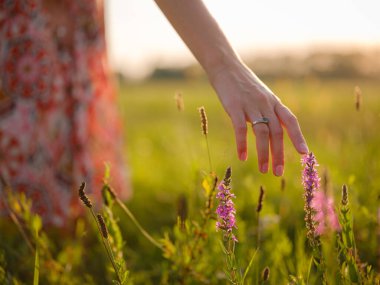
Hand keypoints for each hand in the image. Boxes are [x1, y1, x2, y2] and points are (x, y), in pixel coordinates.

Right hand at [209, 61, 308, 175]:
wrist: (226, 67)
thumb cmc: (243, 84)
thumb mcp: (261, 96)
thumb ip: (269, 111)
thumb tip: (275, 132)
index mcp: (274, 102)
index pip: (291, 121)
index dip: (298, 137)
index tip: (304, 153)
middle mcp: (266, 103)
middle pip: (277, 132)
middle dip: (279, 154)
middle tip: (278, 172)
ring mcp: (250, 104)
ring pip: (262, 133)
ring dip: (264, 154)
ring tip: (264, 170)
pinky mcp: (234, 106)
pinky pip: (240, 128)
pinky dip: (242, 144)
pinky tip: (243, 157)